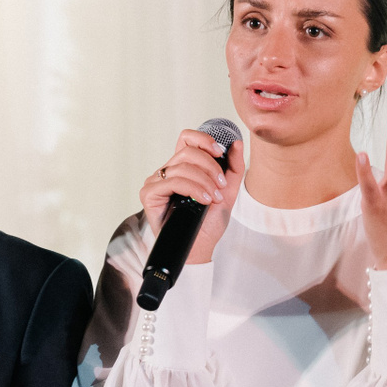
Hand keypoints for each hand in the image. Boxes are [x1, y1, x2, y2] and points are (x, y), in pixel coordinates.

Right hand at [139, 128, 247, 265]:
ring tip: (213, 198)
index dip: (203, 140)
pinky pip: (172, 182)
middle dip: (210, 166)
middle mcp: (167, 172)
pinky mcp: (149, 194)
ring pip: (182, 167)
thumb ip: (233, 168)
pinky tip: (202, 200)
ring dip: (204, 182)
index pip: (187, 139)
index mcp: (183, 167)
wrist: (199, 247)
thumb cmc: (208, 223)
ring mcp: (156, 182)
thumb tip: (236, 143)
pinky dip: (192, 189)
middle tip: (220, 185)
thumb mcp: (227, 192)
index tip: (220, 152)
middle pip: (188, 151)